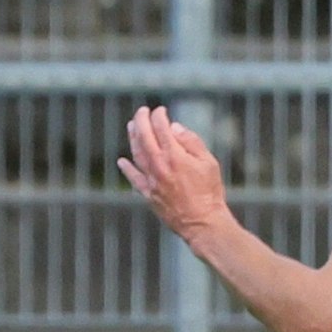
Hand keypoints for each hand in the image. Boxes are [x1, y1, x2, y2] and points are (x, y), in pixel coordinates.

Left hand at [118, 105, 232, 242]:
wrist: (201, 221)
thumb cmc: (209, 191)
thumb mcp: (208, 162)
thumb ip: (191, 142)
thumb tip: (173, 127)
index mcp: (174, 156)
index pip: (161, 129)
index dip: (159, 117)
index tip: (160, 110)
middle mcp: (158, 166)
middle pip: (144, 138)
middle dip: (141, 121)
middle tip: (141, 112)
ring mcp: (150, 180)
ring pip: (136, 155)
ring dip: (132, 139)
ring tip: (131, 127)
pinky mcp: (148, 193)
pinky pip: (133, 178)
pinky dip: (127, 168)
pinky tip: (122, 161)